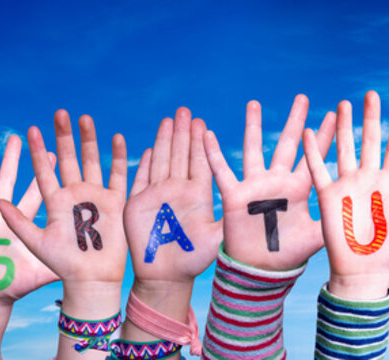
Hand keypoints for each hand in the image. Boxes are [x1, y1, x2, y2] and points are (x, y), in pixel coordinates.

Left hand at [0, 110, 128, 292]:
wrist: (91, 279)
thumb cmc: (62, 265)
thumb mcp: (35, 243)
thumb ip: (18, 222)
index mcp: (55, 201)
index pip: (44, 170)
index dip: (38, 151)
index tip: (31, 130)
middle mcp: (75, 195)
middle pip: (69, 159)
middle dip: (64, 136)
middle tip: (60, 112)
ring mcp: (96, 197)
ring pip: (92, 161)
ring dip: (89, 140)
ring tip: (84, 118)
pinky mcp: (115, 202)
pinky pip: (118, 175)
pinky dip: (118, 157)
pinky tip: (116, 137)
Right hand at [0, 136, 57, 304]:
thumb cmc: (18, 282)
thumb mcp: (43, 270)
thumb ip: (64, 261)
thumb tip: (91, 260)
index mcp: (20, 222)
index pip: (35, 192)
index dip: (43, 173)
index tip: (54, 150)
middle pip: (6, 182)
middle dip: (12, 160)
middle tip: (17, 136)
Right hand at [124, 107, 221, 281]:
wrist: (166, 276)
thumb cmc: (193, 260)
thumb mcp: (216, 238)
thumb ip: (228, 220)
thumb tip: (251, 208)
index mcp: (197, 195)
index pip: (198, 162)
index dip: (199, 142)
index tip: (201, 122)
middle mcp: (177, 191)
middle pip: (179, 155)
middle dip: (182, 133)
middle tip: (184, 110)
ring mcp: (157, 195)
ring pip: (161, 161)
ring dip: (164, 141)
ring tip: (168, 120)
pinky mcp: (137, 204)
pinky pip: (140, 178)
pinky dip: (144, 163)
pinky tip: (149, 148)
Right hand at [204, 96, 335, 270]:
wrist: (260, 271)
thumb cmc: (290, 255)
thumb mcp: (317, 236)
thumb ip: (336, 221)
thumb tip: (365, 212)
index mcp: (299, 189)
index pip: (314, 156)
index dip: (324, 136)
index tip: (335, 114)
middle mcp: (278, 182)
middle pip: (287, 144)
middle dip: (295, 121)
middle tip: (303, 97)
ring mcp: (255, 187)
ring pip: (254, 149)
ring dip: (253, 126)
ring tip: (253, 103)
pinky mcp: (233, 196)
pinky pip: (221, 171)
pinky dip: (213, 154)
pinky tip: (207, 134)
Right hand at [303, 91, 388, 298]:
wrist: (364, 270)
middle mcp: (369, 178)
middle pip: (369, 141)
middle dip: (370, 118)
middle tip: (371, 94)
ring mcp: (348, 185)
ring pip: (345, 149)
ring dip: (344, 127)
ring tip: (344, 104)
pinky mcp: (329, 196)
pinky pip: (319, 170)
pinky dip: (313, 152)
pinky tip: (309, 131)